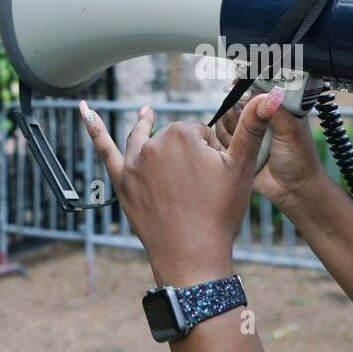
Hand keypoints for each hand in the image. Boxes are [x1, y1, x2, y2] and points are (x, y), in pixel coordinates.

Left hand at [81, 89, 283, 286]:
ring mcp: (134, 163)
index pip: (200, 131)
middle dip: (188, 152)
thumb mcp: (242, 168)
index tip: (216, 175)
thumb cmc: (219, 214)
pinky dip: (92, 128)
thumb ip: (253, 127)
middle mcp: (154, 144)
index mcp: (184, 135)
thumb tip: (270, 95)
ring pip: (144, 139)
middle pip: (174, 136)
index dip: (212, 151)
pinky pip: (104, 149)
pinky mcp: (122, 182)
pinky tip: (82, 109)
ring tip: (145, 115)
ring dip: (145, 127)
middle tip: (201, 184)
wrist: (192, 256)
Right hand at [212, 92, 325, 215]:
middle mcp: (260, 118)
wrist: (294, 191)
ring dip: (231, 128)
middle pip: (235, 102)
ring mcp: (248, 133)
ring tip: (246, 140)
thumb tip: (259, 92)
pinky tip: (236, 149)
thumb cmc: (300, 160)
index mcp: (275, 107)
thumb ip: (274, 109)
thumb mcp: (290, 130)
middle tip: (246, 122)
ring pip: (225, 120)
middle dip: (236, 110)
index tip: (236, 87)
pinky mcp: (237, 149)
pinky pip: (221, 139)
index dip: (245, 88)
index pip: (254, 88)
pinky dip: (224, 142)